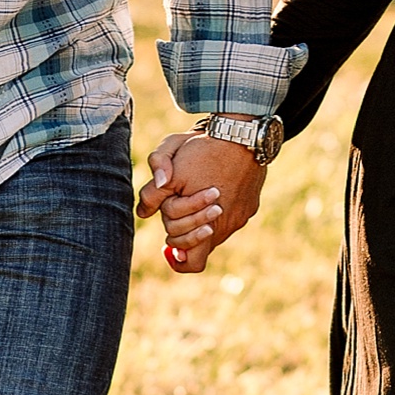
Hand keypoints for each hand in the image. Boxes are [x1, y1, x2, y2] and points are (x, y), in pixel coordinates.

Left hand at [135, 131, 266, 272]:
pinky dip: (220, 208)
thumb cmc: (203, 149)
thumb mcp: (169, 166)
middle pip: (202, 245)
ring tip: (194, 194)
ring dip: (202, 219)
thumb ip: (153, 193)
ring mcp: (243, 215)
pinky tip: (213, 185)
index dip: (178, 256)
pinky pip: (232, 215)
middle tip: (175, 211)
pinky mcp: (251, 203)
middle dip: (185, 231)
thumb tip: (143, 213)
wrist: (242, 133)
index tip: (168, 245)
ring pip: (218, 230)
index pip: (192, 262)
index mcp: (209, 225)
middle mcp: (229, 225)